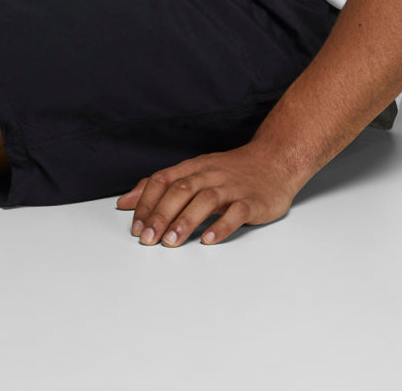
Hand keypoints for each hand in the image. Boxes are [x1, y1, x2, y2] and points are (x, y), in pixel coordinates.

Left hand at [115, 141, 303, 247]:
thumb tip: (125, 201)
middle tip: (148, 239)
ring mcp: (232, 187)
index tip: (136, 227)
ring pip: (206, 200)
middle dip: (161, 215)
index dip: (147, 202)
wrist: (275, 161)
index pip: (164, 179)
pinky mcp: (252, 201)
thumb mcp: (195, 171)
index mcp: (195, 167)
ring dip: (186, 221)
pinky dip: (221, 226)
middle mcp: (211, 174)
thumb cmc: (231, 171)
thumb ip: (161, 186)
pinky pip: (236, 212)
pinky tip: (208, 239)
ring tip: (171, 242)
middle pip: (181, 189)